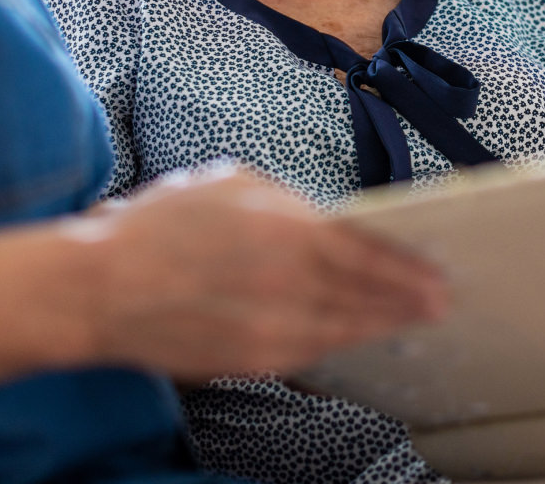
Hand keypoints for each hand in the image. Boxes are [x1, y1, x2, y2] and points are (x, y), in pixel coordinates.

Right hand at [81, 164, 447, 379]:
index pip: (368, 252)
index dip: (406, 264)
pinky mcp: (254, 361)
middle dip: (409, 300)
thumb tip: (318, 220)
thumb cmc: (160, 225)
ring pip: (345, 329)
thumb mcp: (228, 183)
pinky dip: (339, 343)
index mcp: (287, 229)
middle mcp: (291, 283)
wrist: (104, 287)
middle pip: (368, 296)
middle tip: (440, 302)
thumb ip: (283, 201)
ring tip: (408, 322)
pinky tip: (350, 336)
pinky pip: (312, 353)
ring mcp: (274, 329)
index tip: (435, 270)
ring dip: (382, 325)